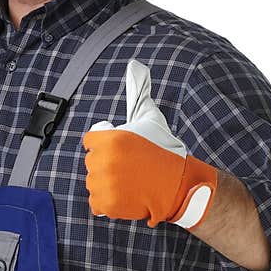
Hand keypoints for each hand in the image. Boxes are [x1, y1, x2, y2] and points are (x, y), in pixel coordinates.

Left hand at [82, 59, 217, 229]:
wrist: (180, 185)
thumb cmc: (165, 150)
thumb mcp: (150, 118)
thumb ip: (138, 91)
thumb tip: (135, 65)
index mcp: (110, 138)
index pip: (91, 141)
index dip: (106, 144)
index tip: (124, 150)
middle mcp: (103, 161)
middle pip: (92, 162)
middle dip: (108, 164)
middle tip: (131, 167)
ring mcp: (103, 185)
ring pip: (93, 183)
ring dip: (107, 184)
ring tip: (130, 181)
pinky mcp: (106, 205)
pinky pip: (96, 204)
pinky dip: (108, 203)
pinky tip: (126, 195)